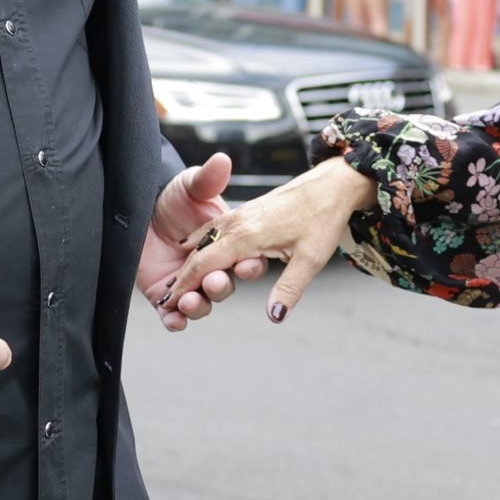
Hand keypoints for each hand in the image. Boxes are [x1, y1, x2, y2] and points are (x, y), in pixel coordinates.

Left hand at [140, 152, 267, 327]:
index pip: (246, 261)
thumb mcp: (190, 185)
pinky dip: (175, 321)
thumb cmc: (172, 198)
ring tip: (189, 300)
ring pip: (201, 303)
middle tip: (214, 281)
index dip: (249, 266)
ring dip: (198, 305)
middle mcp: (212, 268)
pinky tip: (174, 319)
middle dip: (221, 286)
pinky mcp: (166, 296)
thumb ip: (207, 179)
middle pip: (224, 286)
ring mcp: (190, 284)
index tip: (247, 265)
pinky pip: (173, 317)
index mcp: (227, 246)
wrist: (140, 211)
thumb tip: (221, 161)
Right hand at [159, 157, 376, 323]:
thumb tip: (273, 316)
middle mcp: (238, 224)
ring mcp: (241, 215)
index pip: (205, 264)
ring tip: (176, 280)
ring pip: (205, 240)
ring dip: (189, 261)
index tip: (171, 303)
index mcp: (247, 236)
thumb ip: (289, 289)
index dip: (185, 285)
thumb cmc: (323, 218)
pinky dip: (200, 242)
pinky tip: (194, 246)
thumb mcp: (311, 259)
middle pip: (199, 254)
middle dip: (181, 278)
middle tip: (167, 300)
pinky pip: (215, 228)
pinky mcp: (247, 211)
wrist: (332, 183)